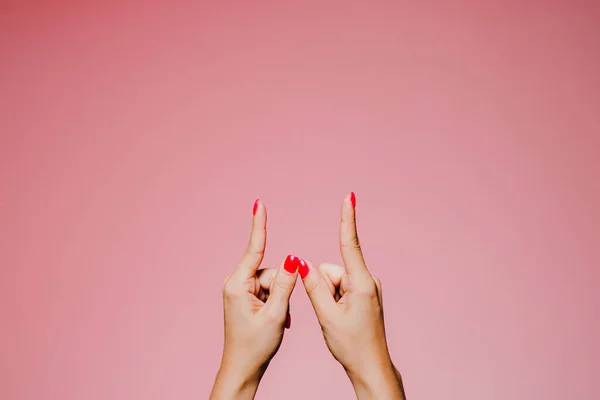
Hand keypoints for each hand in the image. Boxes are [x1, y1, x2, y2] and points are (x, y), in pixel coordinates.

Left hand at [210, 200, 301, 399]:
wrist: (243, 368)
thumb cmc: (256, 345)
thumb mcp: (276, 315)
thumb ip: (285, 284)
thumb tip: (292, 258)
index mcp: (238, 285)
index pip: (254, 249)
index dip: (259, 225)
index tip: (258, 203)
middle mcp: (236, 283)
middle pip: (271, 271)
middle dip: (282, 289)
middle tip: (281, 315)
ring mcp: (239, 289)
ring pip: (272, 281)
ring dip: (281, 299)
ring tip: (277, 320)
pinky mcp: (244, 296)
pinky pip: (268, 289)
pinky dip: (277, 303)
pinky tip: (276, 320)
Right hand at [298, 193, 405, 398]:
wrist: (370, 366)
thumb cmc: (351, 345)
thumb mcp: (327, 316)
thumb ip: (313, 286)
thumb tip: (302, 262)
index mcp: (361, 283)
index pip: (350, 244)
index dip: (347, 218)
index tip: (350, 196)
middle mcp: (367, 280)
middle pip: (330, 270)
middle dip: (323, 289)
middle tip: (331, 315)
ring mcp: (367, 287)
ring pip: (332, 280)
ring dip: (328, 297)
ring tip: (339, 320)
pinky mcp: (364, 293)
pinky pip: (340, 287)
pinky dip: (334, 300)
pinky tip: (342, 319)